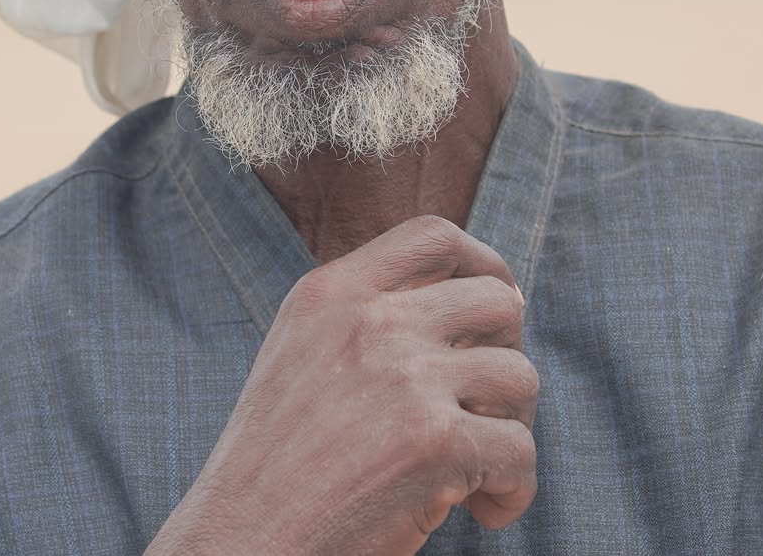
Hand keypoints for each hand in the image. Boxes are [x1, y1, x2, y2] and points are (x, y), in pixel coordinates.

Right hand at [147, 215, 537, 554]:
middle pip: (496, 300)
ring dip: (514, 427)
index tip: (494, 315)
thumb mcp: (301, 355)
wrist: (241, 543)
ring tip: (481, 471)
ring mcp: (406, 379)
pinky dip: (515, 490)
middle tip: (492, 407)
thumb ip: (368, 317)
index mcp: (331, 292)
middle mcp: (370, 322)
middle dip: (510, 353)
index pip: (435, 237)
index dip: (483, 266)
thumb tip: (485, 300)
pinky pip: (520, 451)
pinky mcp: (436, 444)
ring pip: (520, 377)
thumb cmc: (274, 468)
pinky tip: (484, 512)